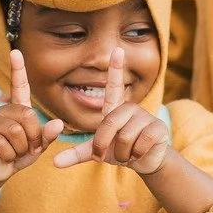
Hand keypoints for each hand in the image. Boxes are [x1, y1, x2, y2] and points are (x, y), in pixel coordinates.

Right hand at [0, 51, 62, 184]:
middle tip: (27, 146)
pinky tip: (4, 156)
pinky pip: (6, 146)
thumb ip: (48, 135)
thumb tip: (58, 123)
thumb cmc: (19, 153)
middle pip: (28, 116)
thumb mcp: (38, 145)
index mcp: (18, 109)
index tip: (16, 52)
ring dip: (21, 149)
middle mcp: (4, 111)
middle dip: (33, 137)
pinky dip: (10, 156)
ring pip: (17, 133)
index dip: (18, 69)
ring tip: (14, 151)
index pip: (19, 86)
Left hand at [53, 48, 170, 174]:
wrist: (144, 162)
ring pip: (125, 137)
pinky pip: (141, 143)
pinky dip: (136, 155)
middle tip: (109, 156)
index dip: (116, 68)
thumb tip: (54, 162)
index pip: (114, 86)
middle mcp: (130, 108)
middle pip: (109, 124)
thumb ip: (76, 154)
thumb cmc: (118, 151)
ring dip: (122, 154)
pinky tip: (140, 154)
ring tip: (127, 154)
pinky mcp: (158, 128)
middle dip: (104, 145)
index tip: (118, 49)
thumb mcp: (96, 152)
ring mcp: (146, 116)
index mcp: (114, 109)